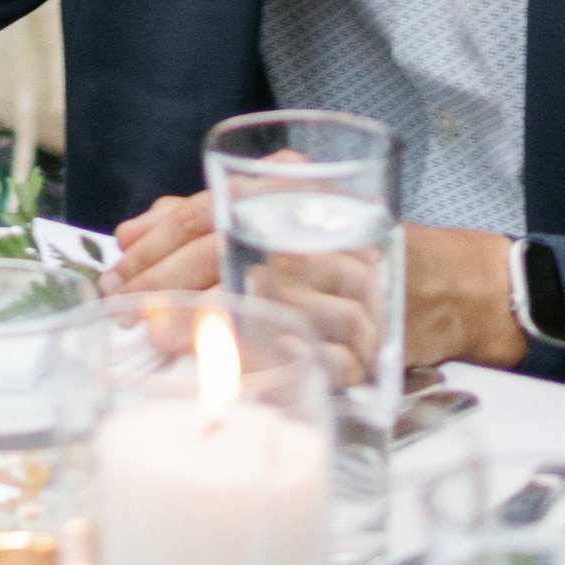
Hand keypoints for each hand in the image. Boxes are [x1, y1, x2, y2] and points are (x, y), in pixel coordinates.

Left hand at [113, 195, 523, 373]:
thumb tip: (130, 233)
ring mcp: (339, 282)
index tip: (116, 275)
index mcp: (284, 187)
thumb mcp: (277, 217)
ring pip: (256, 301)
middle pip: (219, 252)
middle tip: (128, 313)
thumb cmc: (348, 249)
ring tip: (162, 340)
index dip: (153, 247)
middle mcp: (311, 224)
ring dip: (203, 326)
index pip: (202, 213)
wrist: (448, 284)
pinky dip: (265, 369)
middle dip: (164, 287)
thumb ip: (203, 220)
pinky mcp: (367, 339)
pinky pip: (307, 357)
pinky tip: (228, 377)